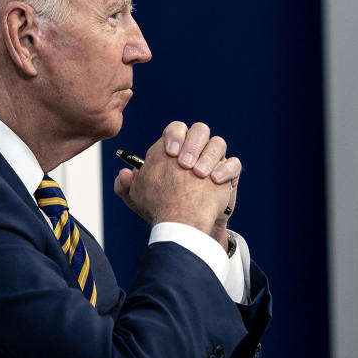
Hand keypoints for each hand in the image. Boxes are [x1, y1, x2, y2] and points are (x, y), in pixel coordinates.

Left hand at [114, 123, 239, 243]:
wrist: (185, 227)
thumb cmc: (161, 209)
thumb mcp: (138, 200)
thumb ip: (125, 186)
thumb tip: (124, 173)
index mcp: (174, 149)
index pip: (177, 129)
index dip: (175, 136)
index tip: (170, 153)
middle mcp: (195, 151)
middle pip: (200, 129)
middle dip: (192, 144)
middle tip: (185, 164)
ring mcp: (212, 161)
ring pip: (218, 143)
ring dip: (208, 156)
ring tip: (199, 175)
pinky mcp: (228, 175)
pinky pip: (234, 163)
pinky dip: (225, 169)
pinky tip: (214, 180)